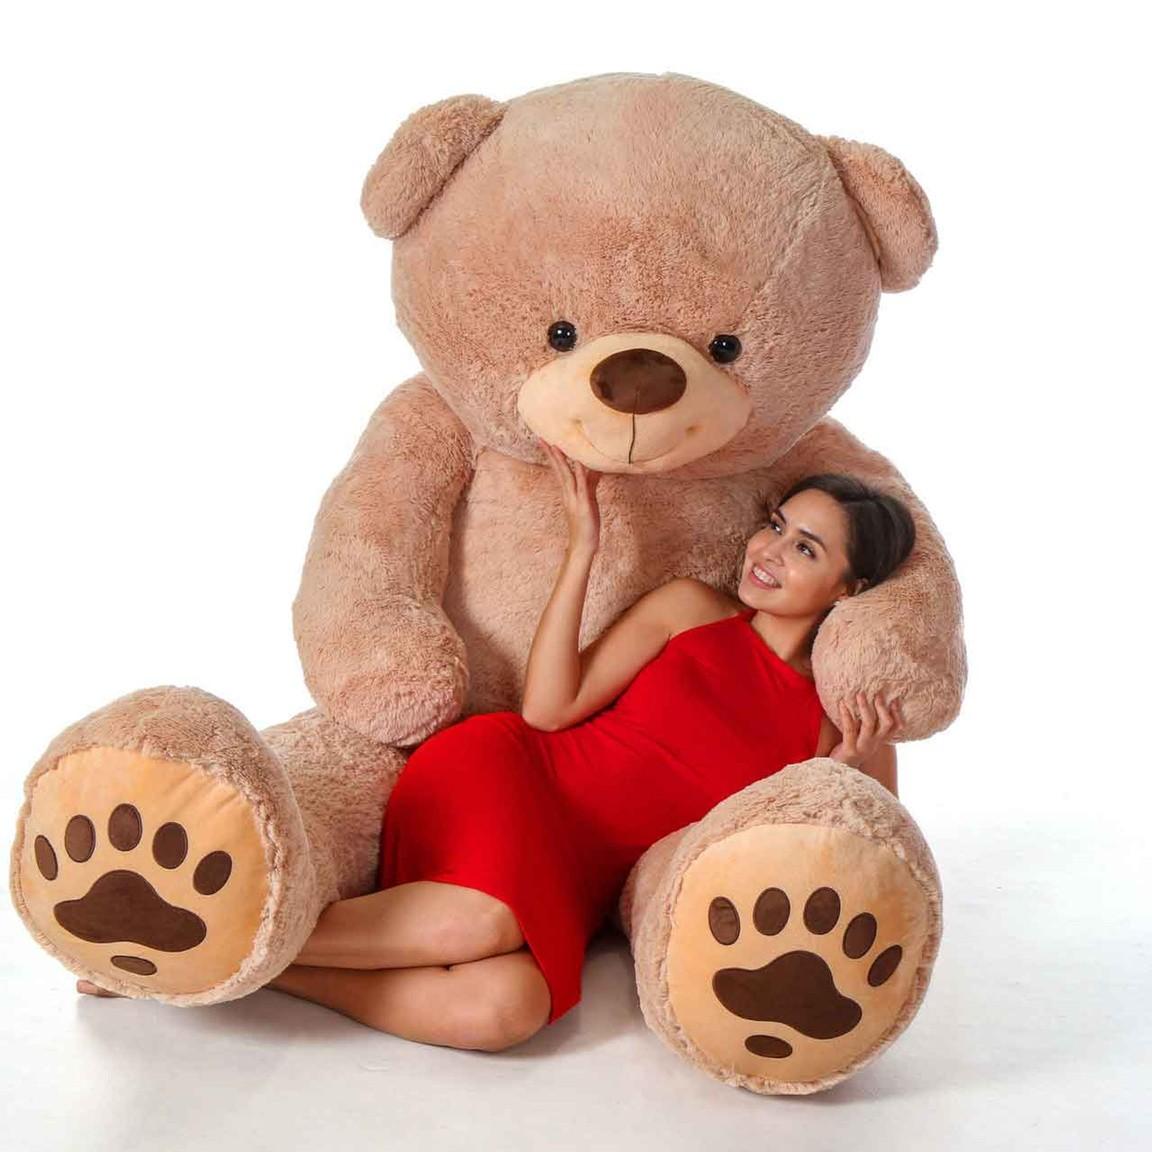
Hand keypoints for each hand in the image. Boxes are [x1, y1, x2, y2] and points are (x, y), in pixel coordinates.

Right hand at [539, 436, 602, 554]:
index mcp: (569, 493)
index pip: (560, 470)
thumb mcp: (588, 500)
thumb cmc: (586, 525)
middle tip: (543, 439)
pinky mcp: (583, 505)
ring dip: (562, 460)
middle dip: (552, 454)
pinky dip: (581, 474)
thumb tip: (594, 470)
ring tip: (556, 445)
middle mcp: (569, 494)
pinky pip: (582, 486)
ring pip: (567, 476)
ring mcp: (575, 499)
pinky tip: (580, 463)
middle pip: (560, 470)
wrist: (583, 546)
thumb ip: (590, 484)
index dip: (554, 456)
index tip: (547, 442)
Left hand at [829, 692, 903, 768]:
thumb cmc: (849, 750)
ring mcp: (863, 747)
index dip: (898, 714)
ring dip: (865, 708)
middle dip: (882, 707)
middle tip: (876, 693)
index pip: (896, 728)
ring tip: (859, 694)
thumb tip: (867, 703)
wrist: (837, 771)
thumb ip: (866, 726)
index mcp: (879, 741)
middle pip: (886, 724)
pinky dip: (846, 715)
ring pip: (869, 725)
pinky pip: (850, 729)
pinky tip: (842, 704)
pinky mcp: (850, 750)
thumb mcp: (862, 739)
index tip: (895, 699)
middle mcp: (874, 744)